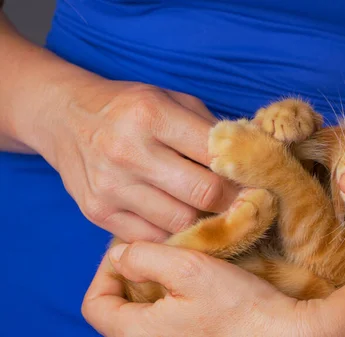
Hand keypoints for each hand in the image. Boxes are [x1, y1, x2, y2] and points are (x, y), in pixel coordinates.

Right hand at [42, 81, 237, 241]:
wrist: (66, 117)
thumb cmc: (130, 107)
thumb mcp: (172, 100)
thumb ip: (210, 129)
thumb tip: (251, 161)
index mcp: (152, 114)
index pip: (216, 155)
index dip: (244, 172)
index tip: (256, 180)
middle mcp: (128, 151)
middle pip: (203, 194)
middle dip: (230, 201)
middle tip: (240, 200)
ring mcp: (110, 186)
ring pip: (181, 222)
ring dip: (202, 219)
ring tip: (208, 209)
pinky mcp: (97, 212)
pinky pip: (152, 237)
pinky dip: (172, 231)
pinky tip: (176, 215)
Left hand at [81, 242, 327, 336]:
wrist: (279, 332)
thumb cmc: (237, 306)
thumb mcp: (187, 269)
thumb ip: (143, 258)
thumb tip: (118, 254)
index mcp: (137, 333)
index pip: (95, 303)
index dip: (104, 271)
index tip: (129, 248)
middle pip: (118, 307)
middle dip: (131, 273)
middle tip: (155, 248)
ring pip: (143, 310)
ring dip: (152, 282)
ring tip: (176, 260)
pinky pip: (165, 316)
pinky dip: (170, 294)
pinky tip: (193, 278)